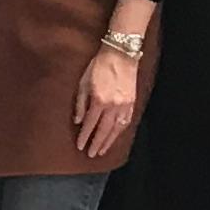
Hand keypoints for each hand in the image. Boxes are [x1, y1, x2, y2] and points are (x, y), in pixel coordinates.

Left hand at [73, 46, 141, 161]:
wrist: (120, 54)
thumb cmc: (98, 66)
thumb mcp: (83, 82)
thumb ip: (80, 103)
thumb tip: (78, 121)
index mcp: (99, 100)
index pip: (90, 124)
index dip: (84, 136)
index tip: (80, 146)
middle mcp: (112, 105)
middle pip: (103, 130)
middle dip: (96, 144)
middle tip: (91, 154)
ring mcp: (124, 105)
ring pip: (116, 129)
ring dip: (109, 141)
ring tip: (102, 151)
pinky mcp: (131, 102)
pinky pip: (126, 121)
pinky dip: (120, 131)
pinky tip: (115, 137)